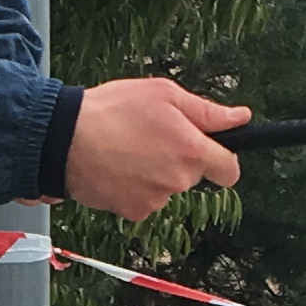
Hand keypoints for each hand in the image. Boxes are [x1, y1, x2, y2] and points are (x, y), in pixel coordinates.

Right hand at [58, 78, 244, 222]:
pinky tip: (116, 167)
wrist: (63, 140)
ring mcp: (156, 199)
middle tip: (150, 136)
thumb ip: (207, 111)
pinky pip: (144, 200)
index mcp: (192, 150)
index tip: (215, 153)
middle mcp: (179, 180)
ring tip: (127, 148)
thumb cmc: (112, 110)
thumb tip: (241, 118)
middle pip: (193, 175)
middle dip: (179, 159)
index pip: (229, 169)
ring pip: (166, 187)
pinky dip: (133, 187)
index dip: (224, 160)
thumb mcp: (164, 94)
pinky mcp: (134, 212)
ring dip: (154, 172)